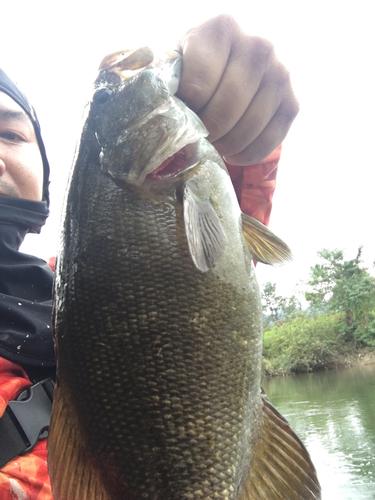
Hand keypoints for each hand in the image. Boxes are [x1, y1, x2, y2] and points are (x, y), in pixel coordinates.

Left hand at [176, 14, 298, 165]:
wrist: (228, 71)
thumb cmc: (194, 70)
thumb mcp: (175, 65)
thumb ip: (166, 83)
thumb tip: (160, 119)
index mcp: (222, 28)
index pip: (200, 83)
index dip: (188, 109)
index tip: (181, 115)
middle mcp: (258, 46)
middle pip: (227, 106)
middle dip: (208, 130)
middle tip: (197, 137)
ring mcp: (280, 74)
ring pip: (250, 126)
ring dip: (226, 145)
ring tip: (213, 144)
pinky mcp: (292, 103)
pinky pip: (270, 140)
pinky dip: (248, 154)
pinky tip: (232, 153)